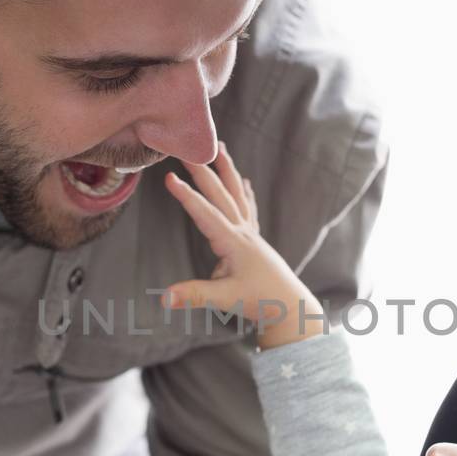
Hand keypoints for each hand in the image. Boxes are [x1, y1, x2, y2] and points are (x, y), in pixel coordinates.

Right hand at [162, 143, 324, 344]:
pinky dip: (243, 191)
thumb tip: (164, 298)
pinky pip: (248, 208)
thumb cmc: (261, 302)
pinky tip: (244, 181)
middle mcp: (243, 232)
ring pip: (237, 194)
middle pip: (221, 194)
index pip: (205, 213)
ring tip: (219, 147)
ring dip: (227, 170)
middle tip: (187, 150)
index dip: (186, 196)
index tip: (169, 176)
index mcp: (233, 243)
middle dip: (203, 171)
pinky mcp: (256, 241)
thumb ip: (194, 295)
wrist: (292, 308)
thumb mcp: (225, 299)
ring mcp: (251, 234)